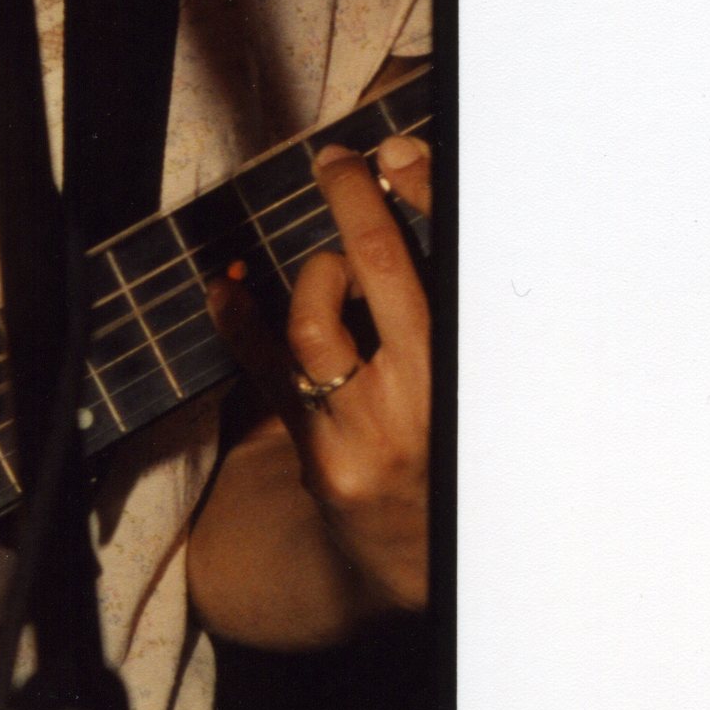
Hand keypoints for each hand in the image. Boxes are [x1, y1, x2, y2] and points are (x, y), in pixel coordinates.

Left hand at [215, 134, 431, 614]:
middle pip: (386, 271)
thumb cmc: (454, 440)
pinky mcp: (323, 454)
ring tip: (328, 281)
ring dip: (314, 280)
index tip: (395, 152)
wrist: (429, 557)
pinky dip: (239, 318)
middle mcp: (434, 393)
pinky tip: (226, 285)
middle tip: (338, 162)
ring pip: (318, 321)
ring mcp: (372, 428)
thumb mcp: (465, 367)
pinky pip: (267, 369)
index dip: (424, 194)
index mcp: (484, 365)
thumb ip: (435, 277)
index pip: (458, 258)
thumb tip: (400, 163)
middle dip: (356, 202)